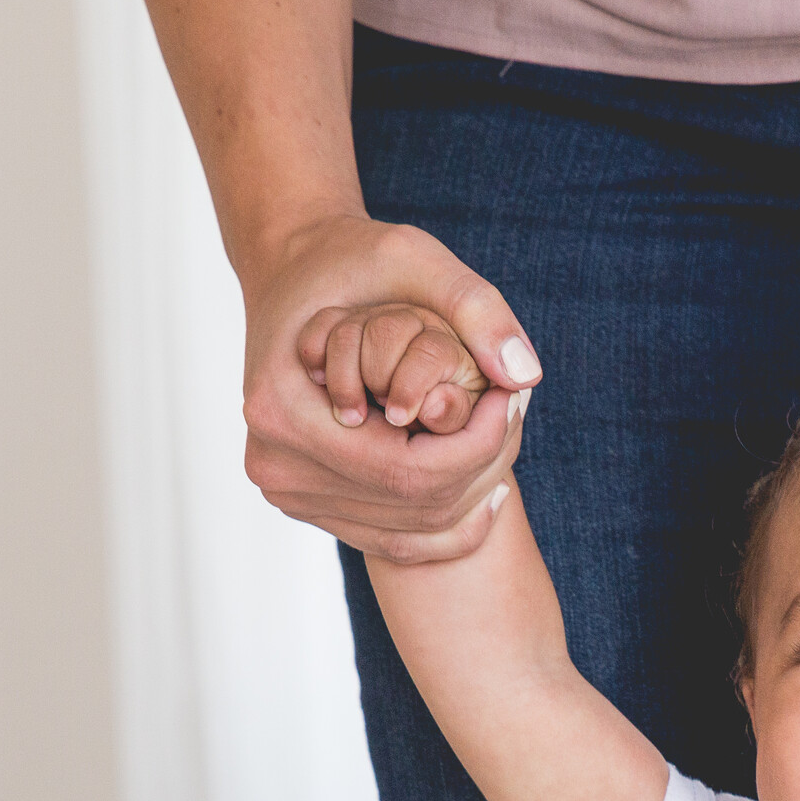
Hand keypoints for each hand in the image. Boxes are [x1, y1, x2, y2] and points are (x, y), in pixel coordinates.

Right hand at [241, 212, 541, 560]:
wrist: (296, 273)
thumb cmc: (355, 260)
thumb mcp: (417, 259)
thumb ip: (478, 309)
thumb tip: (525, 378)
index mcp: (283, 409)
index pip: (409, 470)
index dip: (478, 447)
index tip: (513, 403)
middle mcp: (274, 462)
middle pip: (410, 506)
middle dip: (480, 470)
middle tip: (516, 421)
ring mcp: (285, 490)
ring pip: (408, 532)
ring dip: (470, 496)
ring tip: (502, 443)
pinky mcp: (302, 502)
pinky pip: (392, 542)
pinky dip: (447, 525)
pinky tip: (486, 487)